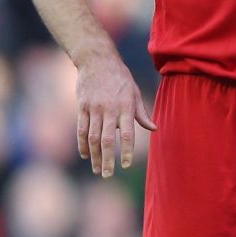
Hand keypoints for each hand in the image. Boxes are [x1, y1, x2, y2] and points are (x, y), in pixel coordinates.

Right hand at [75, 51, 153, 177]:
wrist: (97, 61)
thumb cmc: (120, 78)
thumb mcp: (135, 93)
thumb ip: (142, 113)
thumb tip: (154, 128)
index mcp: (125, 107)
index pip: (126, 134)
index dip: (126, 150)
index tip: (126, 165)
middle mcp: (109, 110)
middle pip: (106, 139)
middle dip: (107, 159)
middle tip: (107, 175)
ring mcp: (93, 108)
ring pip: (91, 137)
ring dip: (94, 155)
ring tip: (97, 169)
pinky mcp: (81, 107)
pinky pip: (81, 129)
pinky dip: (82, 144)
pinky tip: (85, 155)